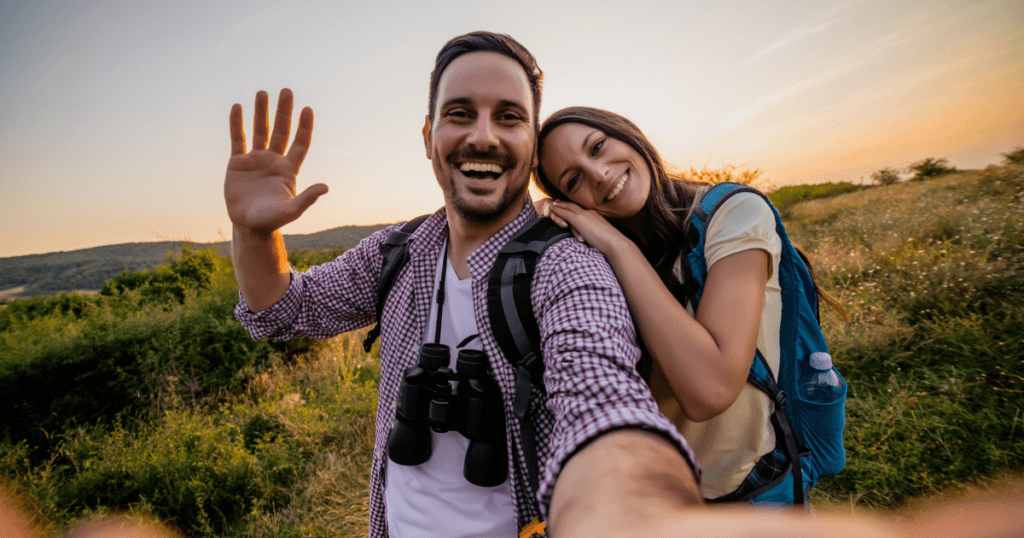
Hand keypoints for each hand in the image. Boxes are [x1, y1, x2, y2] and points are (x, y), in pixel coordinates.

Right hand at [225, 89, 327, 232]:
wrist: (249, 226)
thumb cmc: (272, 220)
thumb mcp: (291, 210)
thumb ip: (307, 198)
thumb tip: (325, 187)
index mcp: (288, 169)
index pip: (300, 143)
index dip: (304, 126)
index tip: (307, 109)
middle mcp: (274, 160)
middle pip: (281, 130)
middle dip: (284, 111)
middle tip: (287, 91)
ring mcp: (256, 160)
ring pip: (259, 131)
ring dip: (261, 112)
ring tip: (263, 93)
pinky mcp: (237, 163)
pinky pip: (237, 139)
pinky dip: (237, 123)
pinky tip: (238, 107)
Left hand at [547, 200, 629, 253]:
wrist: (614, 242)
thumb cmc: (611, 243)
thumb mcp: (602, 236)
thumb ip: (597, 234)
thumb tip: (595, 239)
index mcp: (596, 216)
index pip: (582, 210)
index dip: (574, 207)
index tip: (569, 206)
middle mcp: (589, 213)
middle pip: (574, 206)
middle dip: (565, 203)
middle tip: (557, 201)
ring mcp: (584, 215)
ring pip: (568, 207)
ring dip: (559, 205)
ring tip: (552, 203)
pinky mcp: (578, 220)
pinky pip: (564, 212)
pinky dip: (557, 210)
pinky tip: (551, 209)